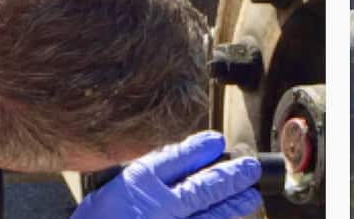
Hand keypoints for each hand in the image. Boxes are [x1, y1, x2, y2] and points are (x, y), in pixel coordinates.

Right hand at [72, 132, 261, 218]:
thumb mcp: (102, 195)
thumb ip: (135, 182)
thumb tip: (170, 167)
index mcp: (137, 185)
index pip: (177, 158)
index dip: (200, 148)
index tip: (216, 142)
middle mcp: (160, 206)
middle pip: (205, 185)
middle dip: (232, 175)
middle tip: (250, 169)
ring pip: (213, 214)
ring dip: (234, 203)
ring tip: (250, 195)